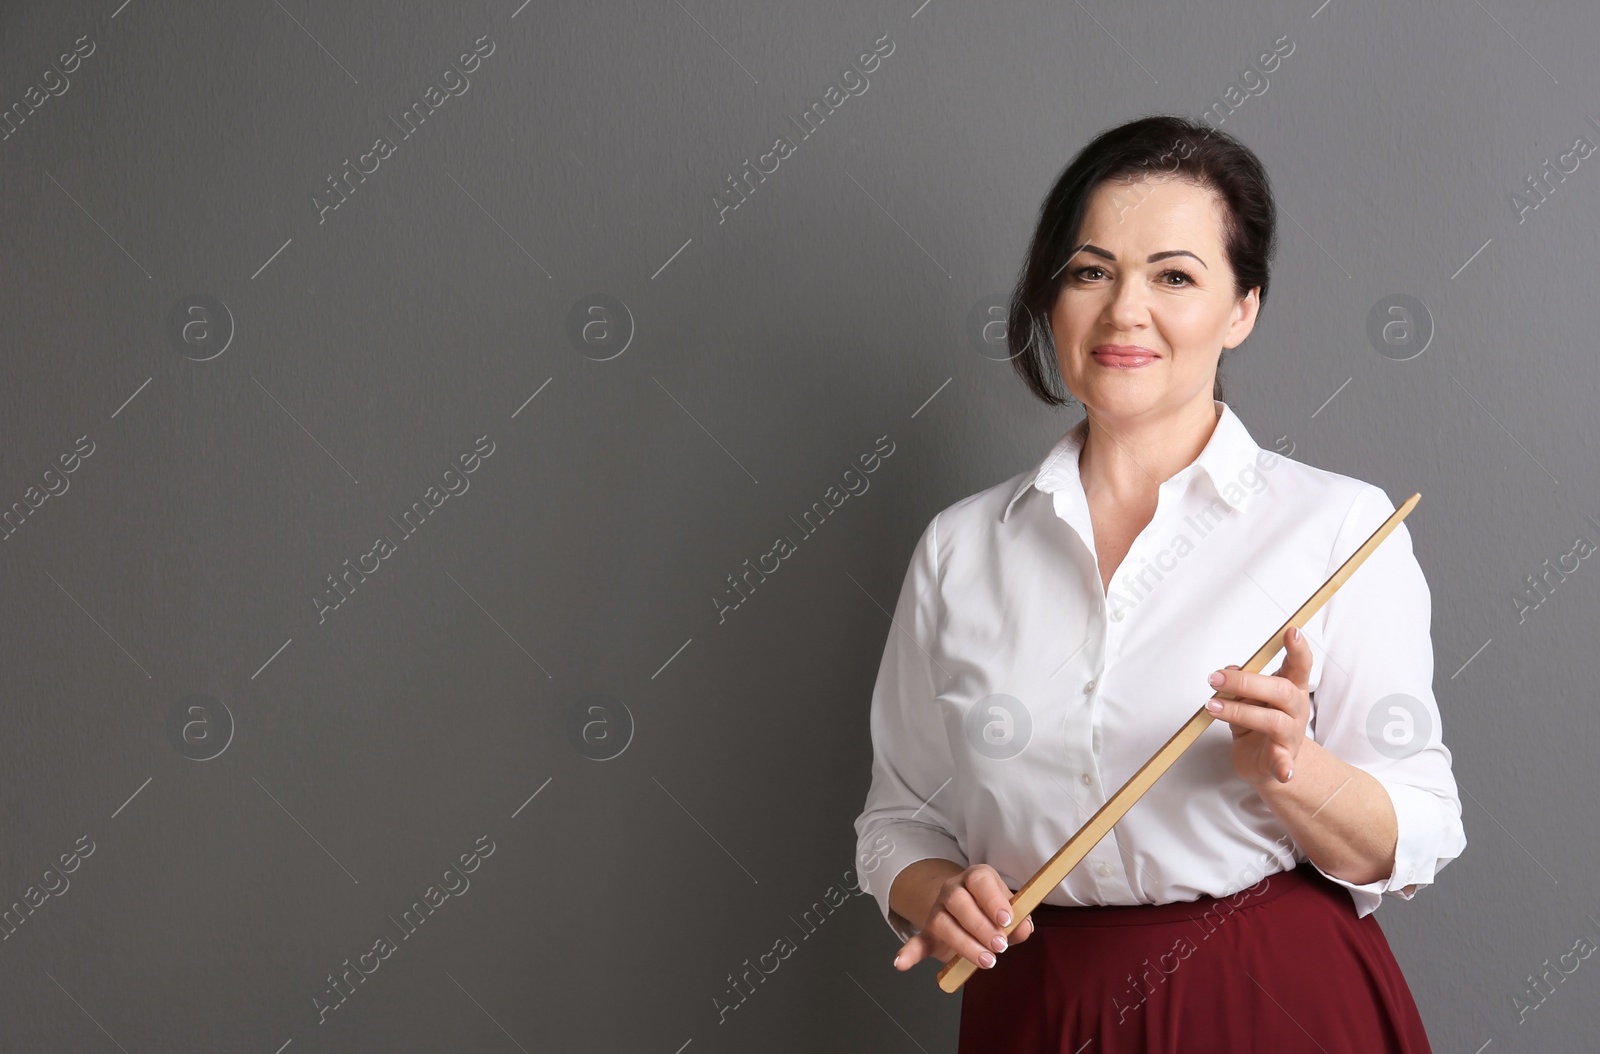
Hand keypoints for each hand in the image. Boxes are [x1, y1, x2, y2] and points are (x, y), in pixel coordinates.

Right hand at [893, 864, 1034, 970]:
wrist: (968, 913)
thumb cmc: (993, 912)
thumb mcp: (1009, 913)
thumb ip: (1020, 922)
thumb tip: (1024, 928)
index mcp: (975, 878)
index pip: (980, 880)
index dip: (993, 900)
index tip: (1007, 921)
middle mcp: (953, 890)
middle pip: (959, 901)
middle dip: (981, 926)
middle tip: (1000, 946)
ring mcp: (937, 911)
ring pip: (942, 922)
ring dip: (964, 944)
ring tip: (986, 961)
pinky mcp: (928, 933)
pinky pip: (915, 941)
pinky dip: (908, 953)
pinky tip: (901, 963)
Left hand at [1204, 624, 1312, 786]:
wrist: (1267, 762)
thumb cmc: (1257, 723)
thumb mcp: (1246, 698)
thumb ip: (1239, 683)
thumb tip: (1228, 671)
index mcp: (1290, 688)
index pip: (1299, 665)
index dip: (1298, 648)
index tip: (1292, 631)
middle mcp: (1295, 709)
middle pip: (1281, 690)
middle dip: (1246, 682)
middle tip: (1215, 678)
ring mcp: (1290, 734)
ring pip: (1272, 720)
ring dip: (1238, 712)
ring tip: (1212, 708)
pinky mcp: (1281, 759)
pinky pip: (1283, 762)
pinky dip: (1283, 767)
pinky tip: (1284, 772)